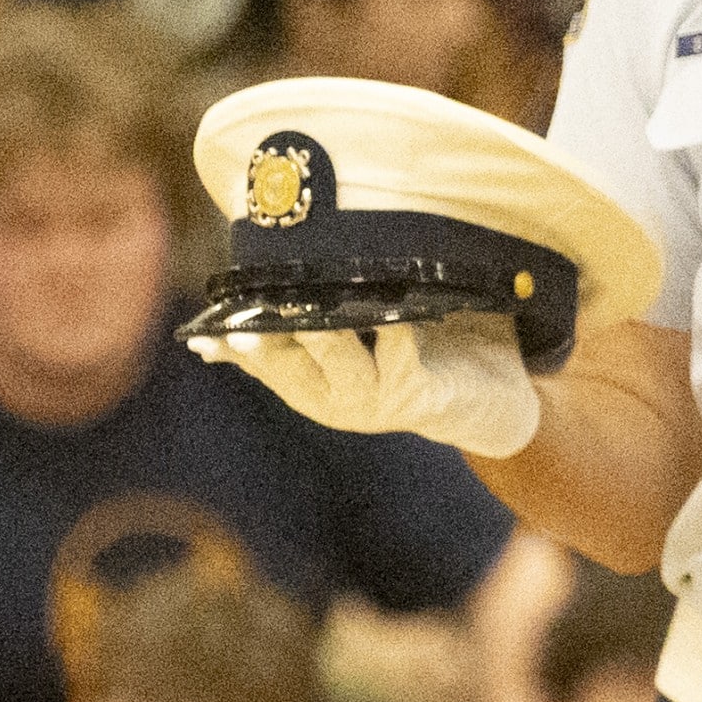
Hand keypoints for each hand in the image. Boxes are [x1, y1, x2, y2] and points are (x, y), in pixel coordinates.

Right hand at [193, 318, 540, 457]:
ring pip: (337, 356)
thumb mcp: (356, 344)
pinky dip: (391, 325)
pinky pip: (398, 350)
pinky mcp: (416, 395)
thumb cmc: (417, 357)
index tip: (211, 326)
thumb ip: (300, 332)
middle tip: (259, 299)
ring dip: (326, 327)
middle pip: (288, 360)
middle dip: (271, 329)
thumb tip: (222, 329)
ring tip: (312, 301)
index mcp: (312, 387)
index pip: (261, 362)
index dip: (234, 343)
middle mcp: (334, 401)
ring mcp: (374, 402)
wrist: (490, 400)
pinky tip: (387, 305)